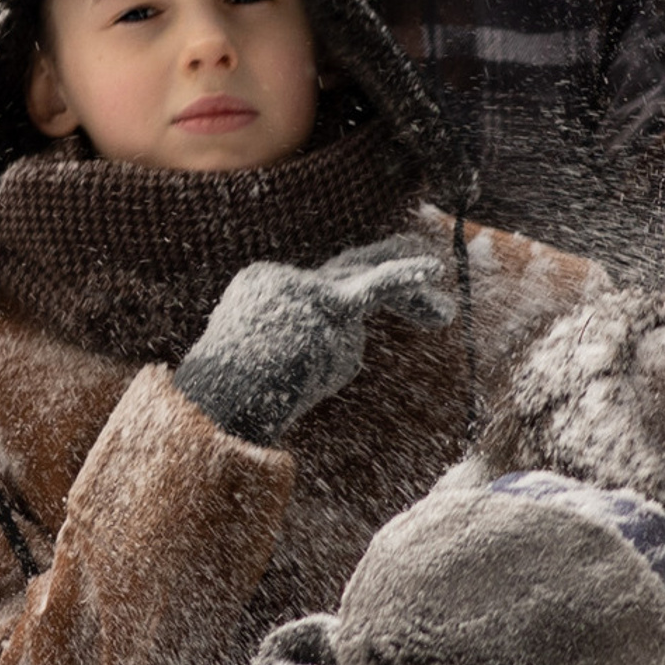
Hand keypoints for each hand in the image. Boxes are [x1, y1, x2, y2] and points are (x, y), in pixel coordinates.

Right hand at [175, 237, 457, 446]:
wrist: (221, 400)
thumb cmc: (228, 399)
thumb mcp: (252, 367)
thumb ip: (285, 355)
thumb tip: (309, 371)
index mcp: (260, 285)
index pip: (316, 299)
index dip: (328, 339)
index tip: (316, 371)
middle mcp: (285, 279)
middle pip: (346, 269)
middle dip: (386, 264)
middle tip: (423, 266)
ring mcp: (308, 290)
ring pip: (370, 287)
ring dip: (411, 299)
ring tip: (443, 312)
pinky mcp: (330, 306)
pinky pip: (377, 288)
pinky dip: (405, 278)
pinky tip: (432, 272)